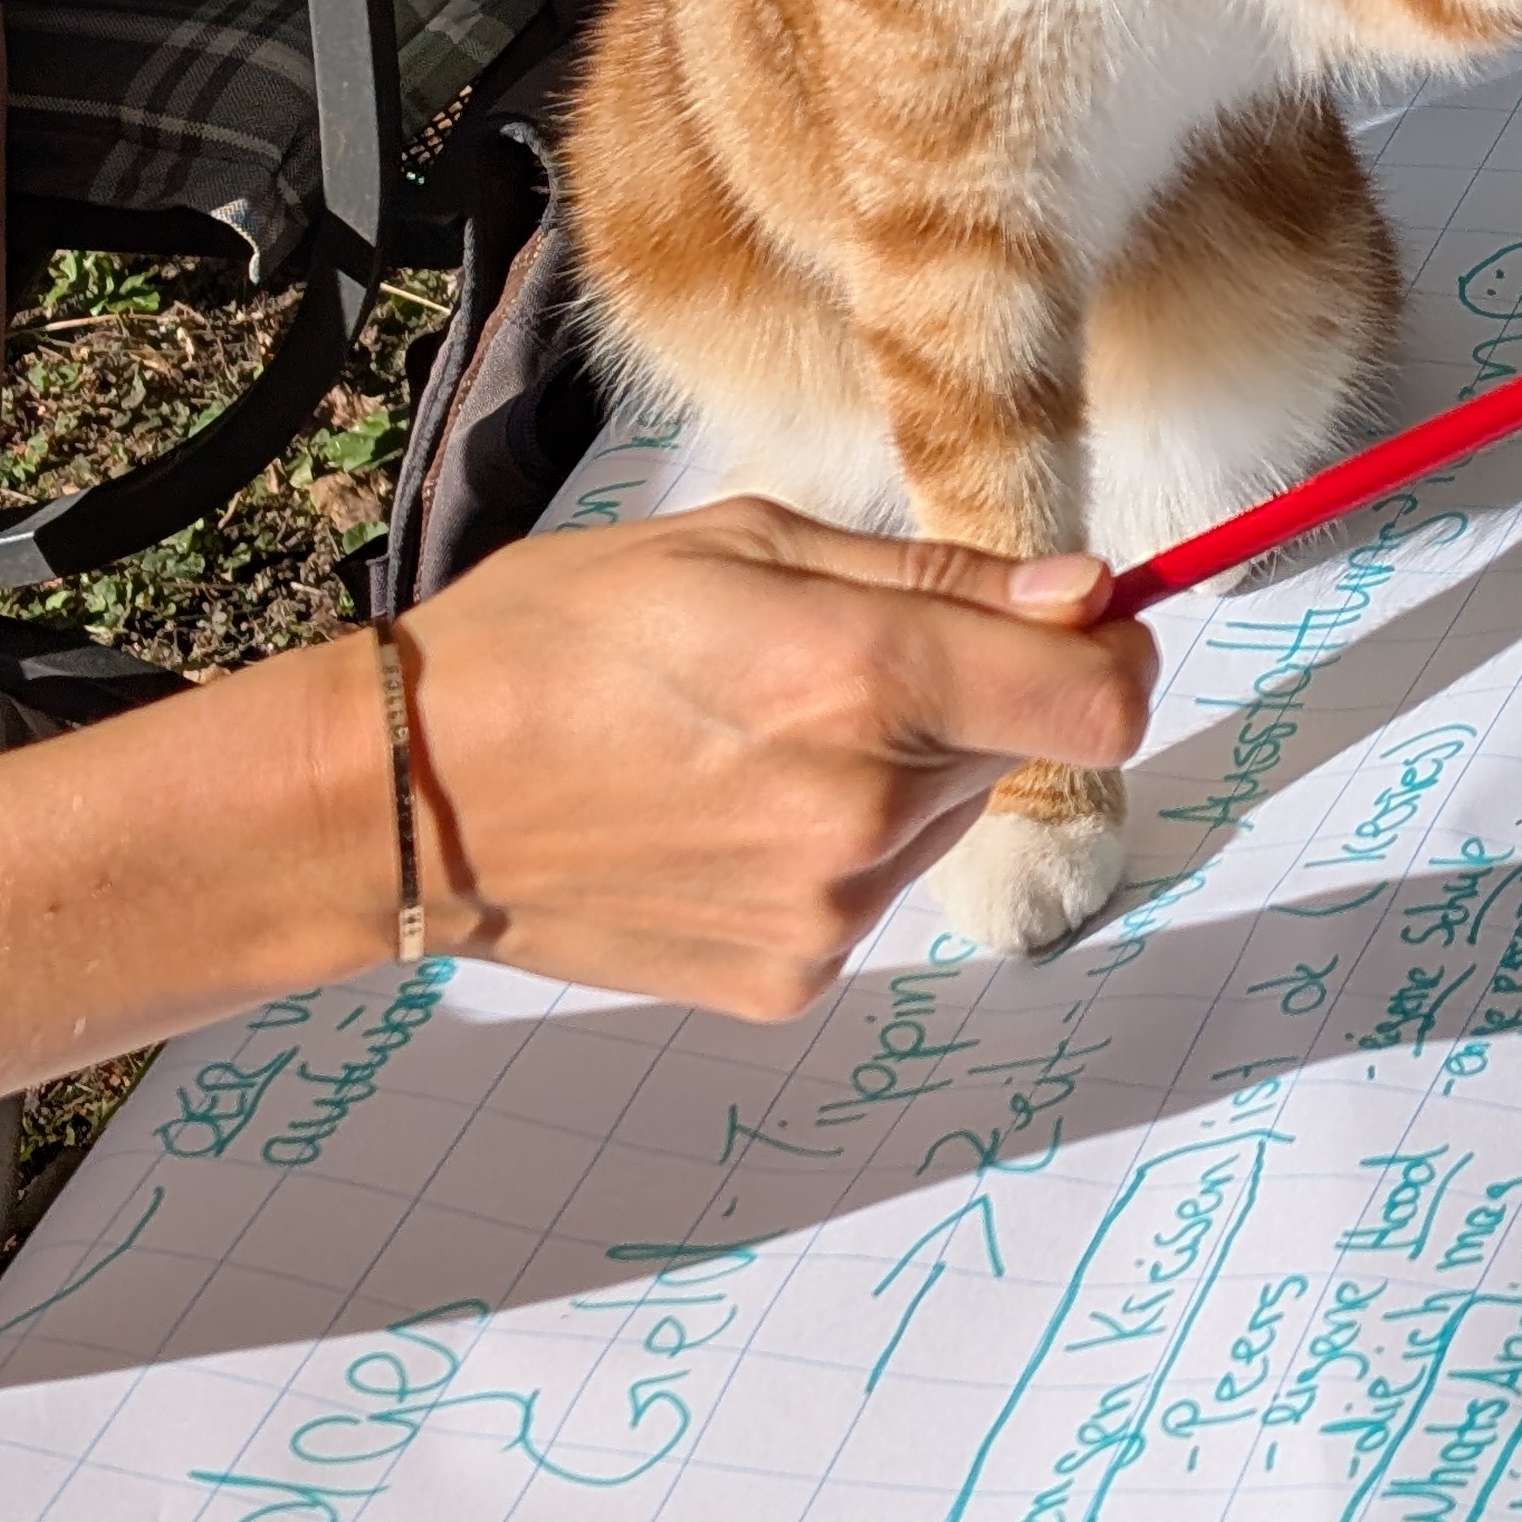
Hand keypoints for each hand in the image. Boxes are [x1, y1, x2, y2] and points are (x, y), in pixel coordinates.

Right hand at [382, 506, 1151, 1017]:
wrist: (410, 798)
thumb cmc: (561, 635)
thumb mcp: (743, 543)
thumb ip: (935, 577)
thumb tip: (1090, 595)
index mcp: (864, 679)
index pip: (1104, 701)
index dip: (1111, 654)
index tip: (1072, 622)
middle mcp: (866, 810)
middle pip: (1018, 747)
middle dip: (970, 693)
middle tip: (825, 660)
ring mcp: (831, 911)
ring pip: (943, 817)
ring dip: (897, 769)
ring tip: (750, 736)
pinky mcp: (793, 978)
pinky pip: (871, 889)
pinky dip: (832, 843)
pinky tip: (721, 811)